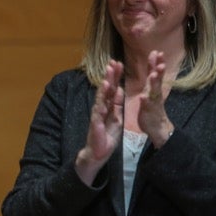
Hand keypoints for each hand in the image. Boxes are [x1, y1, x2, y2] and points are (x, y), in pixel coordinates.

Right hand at [76, 59, 123, 184]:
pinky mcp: (96, 122)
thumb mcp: (117, 119)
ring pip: (102, 96)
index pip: (112, 89)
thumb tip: (119, 90)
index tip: (118, 64)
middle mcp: (102, 107)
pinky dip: (102, 98)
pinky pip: (99, 108)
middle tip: (113, 62)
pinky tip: (104, 90)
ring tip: (108, 72)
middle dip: (110, 76)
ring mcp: (97, 114)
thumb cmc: (107, 137)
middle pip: (107, 89)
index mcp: (109, 107)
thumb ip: (117, 105)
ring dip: (105, 84)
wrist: (98, 153)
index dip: (115, 77)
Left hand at [138, 50, 174, 147]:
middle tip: (161, 59)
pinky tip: (142, 96)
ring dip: (154, 83)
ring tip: (153, 74)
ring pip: (154, 91)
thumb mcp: (151, 91)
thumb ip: (152, 79)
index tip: (157, 51)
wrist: (157, 127)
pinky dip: (145, 100)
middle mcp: (155, 93)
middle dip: (159, 69)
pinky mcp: (148, 111)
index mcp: (152, 88)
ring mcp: (153, 102)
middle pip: (157, 79)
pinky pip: (146, 105)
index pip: (155, 73)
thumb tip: (154, 66)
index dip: (155, 62)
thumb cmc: (152, 107)